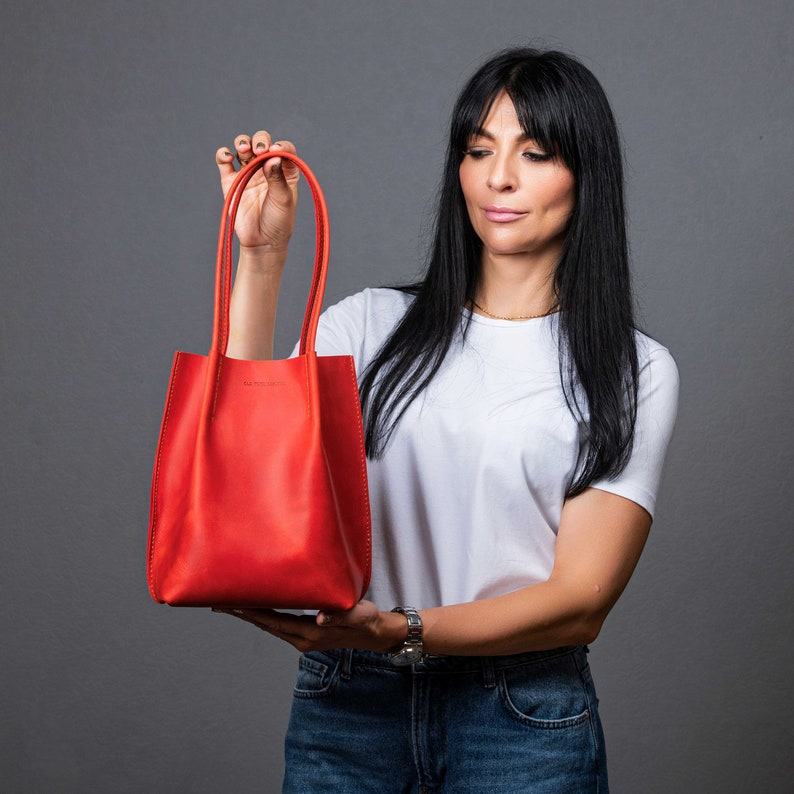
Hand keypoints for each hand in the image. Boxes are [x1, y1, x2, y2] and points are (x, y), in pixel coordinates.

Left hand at [209, 598, 406, 653]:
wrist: (377, 633)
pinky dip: (264, 615)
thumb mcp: (356, 615)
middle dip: (242, 613)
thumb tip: (320, 618)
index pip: (272, 621)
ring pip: (270, 625)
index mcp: (309, 633)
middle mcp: (302, 638)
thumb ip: (338, 616)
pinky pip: (278, 624)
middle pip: (265, 625)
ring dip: (250, 615)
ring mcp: (303, 638)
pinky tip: (258, 607)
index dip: (250, 612)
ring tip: (231, 603)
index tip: (230, 604)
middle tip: (217, 601)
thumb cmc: (367, 620)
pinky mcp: (306, 633)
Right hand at [215, 129, 299, 253]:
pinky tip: (227, 158)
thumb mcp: (283, 199)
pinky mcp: (231, 180)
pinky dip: (223, 154)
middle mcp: (266, 168)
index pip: (283, 148)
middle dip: (260, 141)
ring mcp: (248, 172)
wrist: (261, 242)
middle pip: (262, 142)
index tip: (276, 151)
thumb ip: (277, 177)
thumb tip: (272, 156)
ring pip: (243, 147)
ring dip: (242, 142)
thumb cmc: (278, 222)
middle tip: (259, 151)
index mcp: (285, 170)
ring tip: (244, 150)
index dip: (280, 145)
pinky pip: (224, 161)